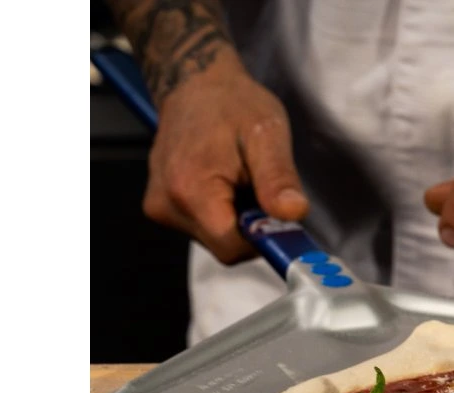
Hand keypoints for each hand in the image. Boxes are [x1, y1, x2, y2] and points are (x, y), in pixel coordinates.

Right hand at [142, 55, 308, 263]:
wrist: (195, 84)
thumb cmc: (232, 104)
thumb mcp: (267, 134)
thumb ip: (278, 178)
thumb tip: (293, 213)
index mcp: (190, 189)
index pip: (232, 247)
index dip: (261, 239)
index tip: (277, 216)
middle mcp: (167, 204)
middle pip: (224, 246)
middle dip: (249, 225)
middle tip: (257, 186)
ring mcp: (160, 207)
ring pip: (215, 239)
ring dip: (236, 218)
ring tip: (238, 179)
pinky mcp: (161, 207)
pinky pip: (203, 227)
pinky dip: (221, 212)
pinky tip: (224, 183)